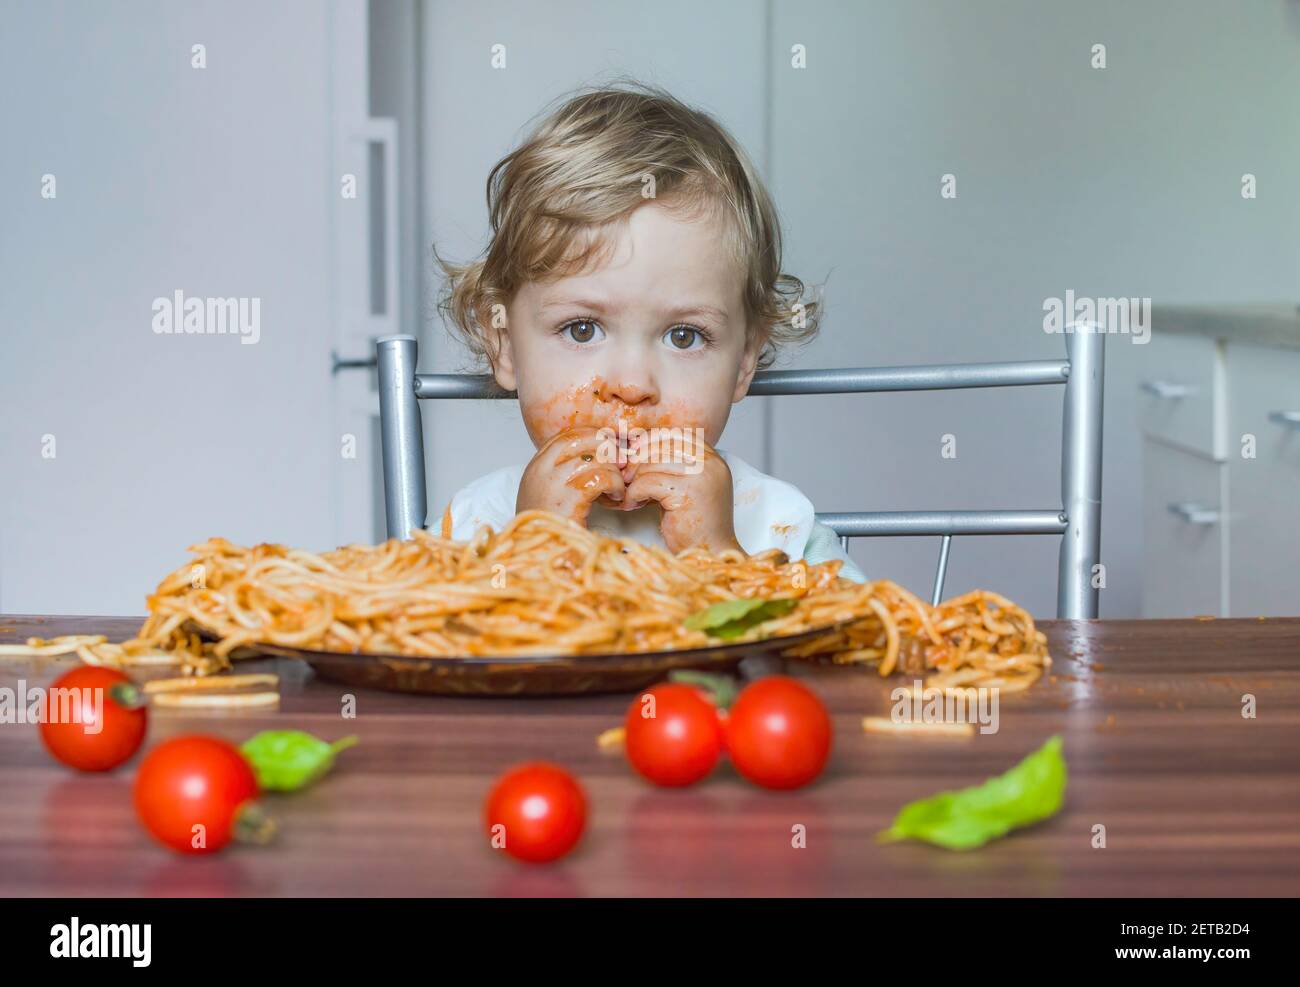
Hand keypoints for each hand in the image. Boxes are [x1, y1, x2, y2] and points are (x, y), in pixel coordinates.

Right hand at [516, 426, 626, 523]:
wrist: (539, 560)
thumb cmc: (551, 531)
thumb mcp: (552, 496)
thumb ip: (568, 474)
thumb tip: (602, 454)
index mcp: (535, 467)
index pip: (567, 436)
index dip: (593, 437)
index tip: (610, 448)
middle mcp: (541, 471)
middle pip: (580, 439)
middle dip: (606, 447)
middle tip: (621, 461)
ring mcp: (553, 484)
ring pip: (595, 457)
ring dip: (614, 470)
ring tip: (618, 486)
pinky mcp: (569, 499)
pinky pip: (602, 477)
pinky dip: (616, 485)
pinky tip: (617, 497)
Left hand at [622, 433, 741, 554]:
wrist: (709, 554)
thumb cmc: (693, 523)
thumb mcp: (684, 485)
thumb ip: (669, 464)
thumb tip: (634, 446)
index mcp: (712, 457)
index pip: (674, 434)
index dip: (650, 442)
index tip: (634, 457)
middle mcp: (710, 463)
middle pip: (661, 445)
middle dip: (637, 461)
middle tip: (626, 479)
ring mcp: (701, 476)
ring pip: (651, 464)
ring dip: (635, 481)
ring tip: (634, 497)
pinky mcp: (687, 493)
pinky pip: (648, 482)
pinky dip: (634, 494)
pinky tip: (634, 505)